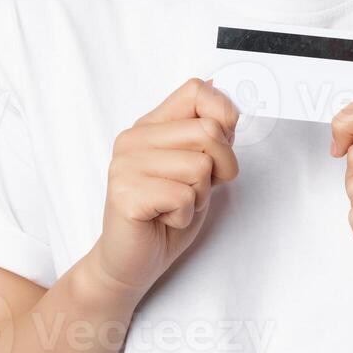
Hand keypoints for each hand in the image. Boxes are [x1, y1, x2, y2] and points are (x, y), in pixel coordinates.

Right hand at [90, 77, 239, 299]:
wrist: (132, 262)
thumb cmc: (167, 214)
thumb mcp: (199, 168)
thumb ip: (210, 136)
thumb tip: (227, 99)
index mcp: (151, 125)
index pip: (197, 89)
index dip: (224, 115)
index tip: (222, 143)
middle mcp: (134, 138)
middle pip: (208, 131)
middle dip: (220, 167)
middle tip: (197, 190)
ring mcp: (125, 164)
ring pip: (200, 166)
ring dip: (199, 196)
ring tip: (175, 205)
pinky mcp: (125, 193)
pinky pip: (184, 196)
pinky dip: (185, 215)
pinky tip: (164, 219)